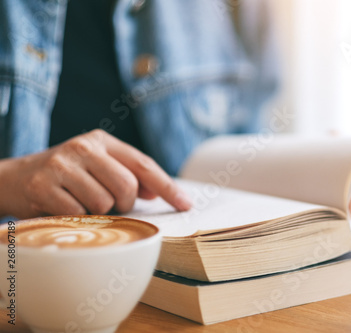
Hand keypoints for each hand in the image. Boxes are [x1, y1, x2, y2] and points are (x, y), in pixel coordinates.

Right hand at [0, 129, 190, 218]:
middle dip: (124, 204)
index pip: (143, 164)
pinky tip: (64, 208)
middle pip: (127, 186)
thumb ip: (127, 175)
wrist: (14, 178)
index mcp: (102, 140)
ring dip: (97, 212)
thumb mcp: (97, 167)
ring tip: (81, 203)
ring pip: (103, 202)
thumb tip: (157, 192)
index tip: (186, 204)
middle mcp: (83, 147)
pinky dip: (76, 218)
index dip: (168, 186)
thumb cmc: (66, 176)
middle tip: (111, 204)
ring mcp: (62, 164)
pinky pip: (78, 214)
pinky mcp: (43, 185)